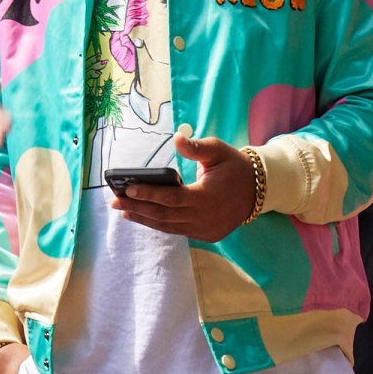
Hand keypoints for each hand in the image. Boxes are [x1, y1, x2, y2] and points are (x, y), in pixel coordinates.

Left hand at [109, 131, 263, 240]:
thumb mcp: (218, 150)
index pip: (170, 198)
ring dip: (145, 219)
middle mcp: (203, 218)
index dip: (148, 194)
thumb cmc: (234, 166)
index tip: (128, 189)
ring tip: (124, 211)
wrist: (258, 190)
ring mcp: (205, 229)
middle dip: (137, 208)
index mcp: (205, 197)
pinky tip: (145, 217)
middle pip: (163, 215)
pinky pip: (178, 230)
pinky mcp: (206, 235)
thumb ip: (196, 147)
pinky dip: (160, 224)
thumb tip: (177, 139)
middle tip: (114, 201)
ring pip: (168, 226)